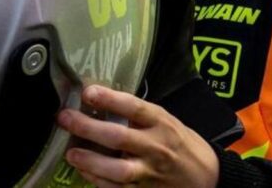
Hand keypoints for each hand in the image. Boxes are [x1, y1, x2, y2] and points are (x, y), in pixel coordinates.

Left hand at [57, 85, 218, 187]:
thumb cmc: (181, 144)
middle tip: (65, 118)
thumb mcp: (167, 121)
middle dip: (88, 128)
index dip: (110, 99)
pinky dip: (98, 181)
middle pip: (118, 137)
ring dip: (90, 161)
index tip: (88, 92)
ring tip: (71, 153)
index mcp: (162, 123)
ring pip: (117, 170)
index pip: (134, 107)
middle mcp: (156, 147)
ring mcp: (150, 173)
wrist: (206, 177)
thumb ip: (140, 116)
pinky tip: (84, 172)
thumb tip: (102, 102)